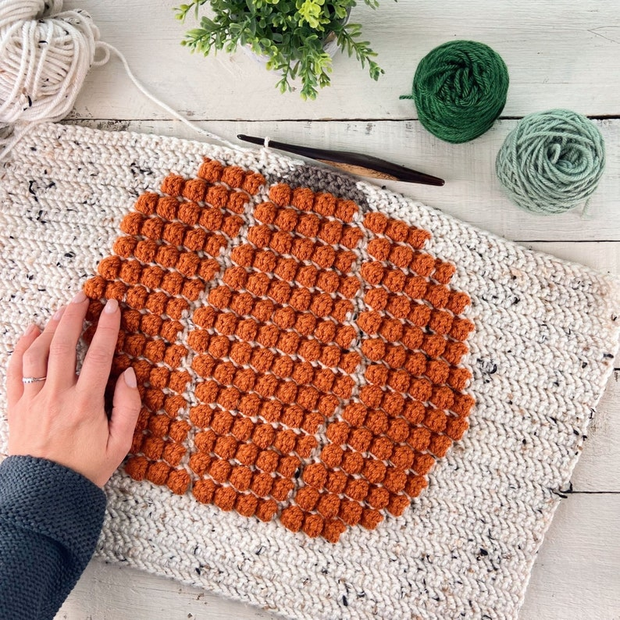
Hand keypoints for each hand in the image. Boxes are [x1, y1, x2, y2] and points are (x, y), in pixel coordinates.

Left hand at [5, 291, 140, 487]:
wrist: (44, 494)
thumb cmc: (85, 469)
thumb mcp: (120, 444)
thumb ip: (128, 407)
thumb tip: (128, 374)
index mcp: (86, 404)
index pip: (100, 355)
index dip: (107, 327)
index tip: (112, 306)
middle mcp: (58, 396)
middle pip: (65, 345)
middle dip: (74, 316)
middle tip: (82, 297)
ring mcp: (34, 400)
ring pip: (38, 353)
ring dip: (50, 327)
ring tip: (61, 310)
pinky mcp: (17, 407)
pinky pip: (15, 369)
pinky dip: (21, 347)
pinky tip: (30, 332)